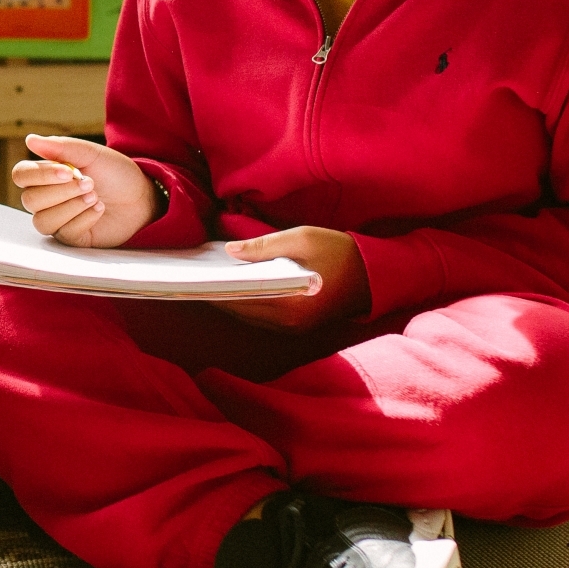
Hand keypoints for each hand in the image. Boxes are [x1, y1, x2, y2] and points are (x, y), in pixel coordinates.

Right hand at [9, 133, 157, 248]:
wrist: (143, 198)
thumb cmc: (116, 174)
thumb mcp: (92, 154)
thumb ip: (62, 147)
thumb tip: (30, 139)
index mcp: (47, 175)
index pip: (22, 175)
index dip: (40, 175)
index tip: (68, 170)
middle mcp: (47, 199)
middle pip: (29, 200)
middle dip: (60, 191)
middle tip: (89, 183)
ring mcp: (58, 220)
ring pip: (43, 221)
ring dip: (70, 207)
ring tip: (95, 196)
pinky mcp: (73, 238)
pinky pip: (65, 233)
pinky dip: (84, 219)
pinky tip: (100, 209)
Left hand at [210, 226, 369, 331]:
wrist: (374, 275)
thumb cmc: (338, 251)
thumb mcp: (301, 238)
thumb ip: (263, 246)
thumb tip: (229, 251)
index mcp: (288, 302)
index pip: (239, 298)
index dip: (213, 289)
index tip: (194, 277)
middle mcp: (288, 323)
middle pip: (239, 310)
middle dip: (218, 294)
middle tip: (196, 276)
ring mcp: (292, 329)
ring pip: (249, 317)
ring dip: (231, 300)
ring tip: (210, 279)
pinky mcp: (296, 328)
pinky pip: (261, 318)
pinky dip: (247, 304)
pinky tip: (236, 287)